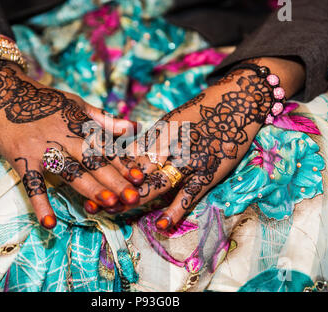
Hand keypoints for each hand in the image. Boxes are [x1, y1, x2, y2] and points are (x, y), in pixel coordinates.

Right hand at [0, 59, 144, 228]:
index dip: (123, 163)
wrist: (2, 90)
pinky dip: (40, 203)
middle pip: (93, 161)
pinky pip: (32, 184)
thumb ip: (103, 118)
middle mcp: (64, 137)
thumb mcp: (75, 103)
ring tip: (107, 204)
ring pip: (70, 172)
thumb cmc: (43, 99)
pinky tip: (49, 223)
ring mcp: (43, 149)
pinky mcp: (21, 158)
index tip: (139, 178)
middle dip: (115, 180)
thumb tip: (133, 127)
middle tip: (132, 198)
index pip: (105, 147)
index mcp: (79, 124)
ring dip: (89, 188)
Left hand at [89, 57, 304, 228]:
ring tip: (114, 212)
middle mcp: (170, 147)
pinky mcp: (208, 172)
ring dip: (135, 200)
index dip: (108, 170)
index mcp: (159, 133)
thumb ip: (150, 141)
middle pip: (136, 172)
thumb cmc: (202, 112)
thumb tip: (125, 155)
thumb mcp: (171, 122)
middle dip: (114, 188)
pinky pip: (189, 195)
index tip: (90, 181)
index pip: (128, 155)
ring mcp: (189, 161)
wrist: (237, 101)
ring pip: (157, 184)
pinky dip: (175, 211)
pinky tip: (161, 225)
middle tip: (93, 203)